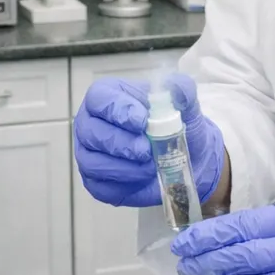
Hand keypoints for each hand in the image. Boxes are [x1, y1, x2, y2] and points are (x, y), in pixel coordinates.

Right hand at [73, 74, 225, 207]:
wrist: (185, 156)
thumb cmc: (177, 124)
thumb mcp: (185, 103)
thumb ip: (182, 89)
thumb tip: (176, 88)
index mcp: (106, 96)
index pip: (99, 98)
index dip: (118, 110)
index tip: (142, 121)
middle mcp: (90, 123)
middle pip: (90, 132)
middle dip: (121, 143)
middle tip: (146, 150)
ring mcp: (89, 153)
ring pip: (92, 162)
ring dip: (123, 167)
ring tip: (150, 166)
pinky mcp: (95, 182)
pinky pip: (100, 186)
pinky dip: (124, 184)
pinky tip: (143, 178)